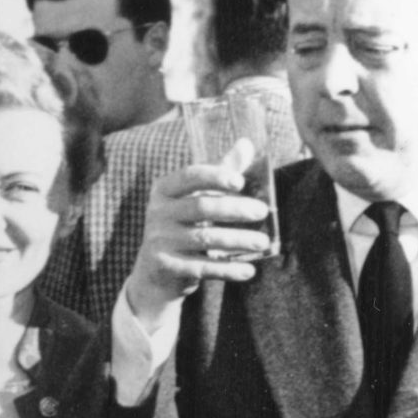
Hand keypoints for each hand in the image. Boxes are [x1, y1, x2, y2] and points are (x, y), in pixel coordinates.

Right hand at [121, 146, 272, 323]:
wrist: (155, 273)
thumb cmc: (182, 226)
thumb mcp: (195, 198)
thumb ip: (220, 173)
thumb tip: (247, 144)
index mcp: (165, 190)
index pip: (190, 176)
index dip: (215, 177)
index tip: (240, 182)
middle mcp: (158, 213)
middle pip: (201, 207)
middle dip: (235, 209)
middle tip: (262, 211)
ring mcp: (159, 240)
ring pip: (205, 238)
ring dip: (238, 240)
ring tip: (262, 242)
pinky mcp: (166, 266)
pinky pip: (202, 267)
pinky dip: (227, 269)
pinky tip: (249, 270)